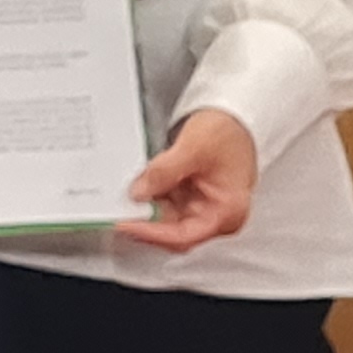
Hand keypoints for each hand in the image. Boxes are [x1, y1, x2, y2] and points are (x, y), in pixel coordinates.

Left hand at [119, 108, 258, 251]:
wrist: (235, 116)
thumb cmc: (229, 132)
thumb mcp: (193, 148)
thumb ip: (164, 172)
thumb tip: (138, 192)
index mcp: (226, 212)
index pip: (183, 236)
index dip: (151, 233)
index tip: (125, 224)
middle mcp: (216, 215)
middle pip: (172, 230)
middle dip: (144, 220)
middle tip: (116, 210)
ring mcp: (203, 206)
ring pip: (165, 217)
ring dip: (144, 208)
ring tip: (122, 195)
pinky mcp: (191, 196)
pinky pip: (164, 203)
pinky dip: (149, 196)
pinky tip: (136, 186)